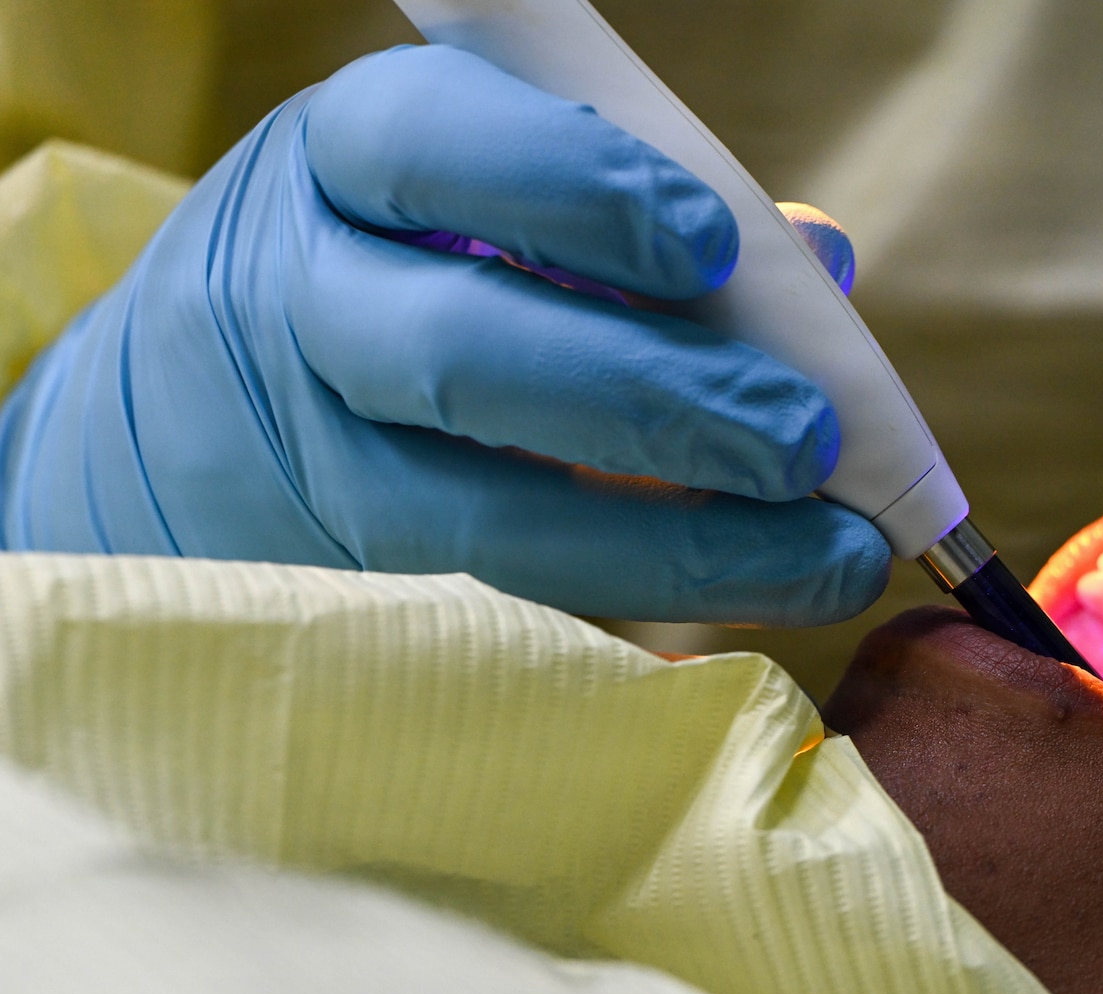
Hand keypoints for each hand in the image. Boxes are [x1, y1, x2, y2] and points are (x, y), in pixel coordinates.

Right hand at [0, 45, 888, 624]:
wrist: (165, 433)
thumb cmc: (382, 289)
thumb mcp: (463, 212)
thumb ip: (627, 227)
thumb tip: (818, 258)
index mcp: (338, 170)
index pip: (435, 145)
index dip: (576, 190)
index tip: (710, 247)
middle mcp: (291, 307)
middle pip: (459, 352)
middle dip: (653, 400)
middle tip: (804, 440)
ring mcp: (289, 470)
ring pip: (469, 525)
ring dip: (671, 548)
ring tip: (825, 560)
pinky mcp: (307, 599)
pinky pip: (473, 627)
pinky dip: (617, 626)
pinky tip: (730, 628)